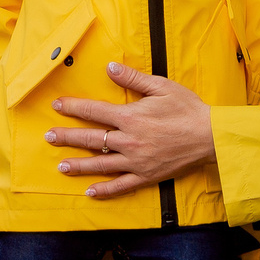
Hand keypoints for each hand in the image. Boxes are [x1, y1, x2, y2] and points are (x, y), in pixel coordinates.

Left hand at [47, 64, 217, 197]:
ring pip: (101, 165)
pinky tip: (90, 192)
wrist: (211, 137)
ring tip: (61, 166)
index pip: (94, 111)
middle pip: (91, 140)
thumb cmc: (188, 109)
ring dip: (79, 165)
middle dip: (67, 138)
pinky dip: (104, 190)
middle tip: (49, 137)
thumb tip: (110, 67)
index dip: (73, 107)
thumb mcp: (162, 87)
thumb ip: (133, 78)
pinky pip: (121, 186)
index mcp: (131, 117)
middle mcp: (129, 140)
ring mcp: (136, 161)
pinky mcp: (146, 176)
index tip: (57, 106)